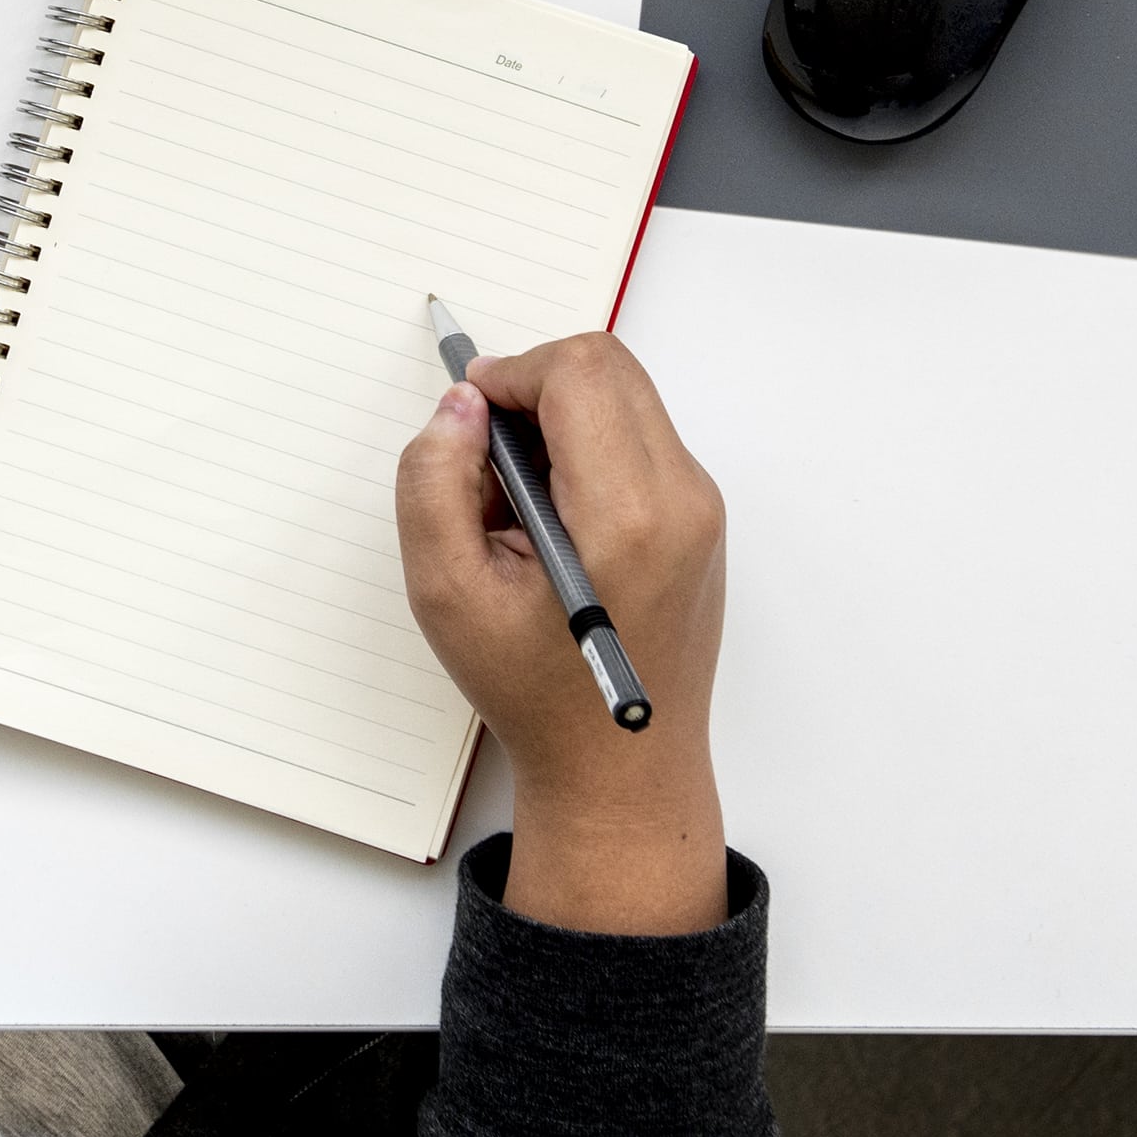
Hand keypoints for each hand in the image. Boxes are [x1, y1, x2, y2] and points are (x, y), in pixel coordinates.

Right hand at [395, 333, 729, 936]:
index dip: (510, 375)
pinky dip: (589, 450)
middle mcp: (682, 500)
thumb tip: (459, 408)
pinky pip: (641, 438)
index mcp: (627, 516)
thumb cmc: (536, 694)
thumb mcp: (446, 593)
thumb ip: (434, 483)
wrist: (621, 768)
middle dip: (536, 388)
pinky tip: (553, 523)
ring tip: (517, 506)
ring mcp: (702, 508)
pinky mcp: (702, 519)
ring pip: (626, 397)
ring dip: (561, 420)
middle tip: (488, 461)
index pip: (578, 373)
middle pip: (609, 367)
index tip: (468, 419)